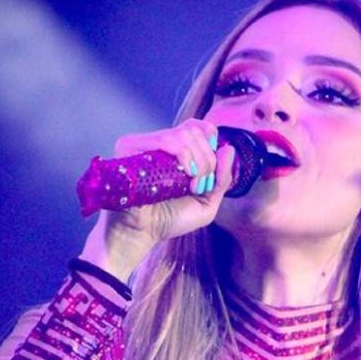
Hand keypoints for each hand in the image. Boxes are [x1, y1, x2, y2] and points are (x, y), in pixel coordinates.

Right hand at [80, 118, 236, 279]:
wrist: (143, 233)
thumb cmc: (171, 220)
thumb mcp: (207, 203)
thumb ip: (222, 178)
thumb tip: (229, 148)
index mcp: (177, 152)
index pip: (199, 127)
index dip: (211, 143)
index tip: (212, 169)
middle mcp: (160, 144)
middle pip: (196, 131)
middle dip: (208, 161)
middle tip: (200, 186)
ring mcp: (145, 143)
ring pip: (185, 134)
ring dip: (198, 162)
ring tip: (191, 186)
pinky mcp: (131, 146)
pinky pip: (167, 139)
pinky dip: (184, 157)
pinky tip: (184, 177)